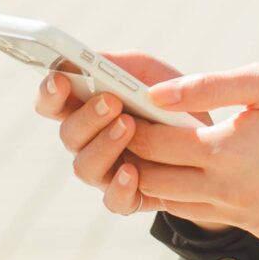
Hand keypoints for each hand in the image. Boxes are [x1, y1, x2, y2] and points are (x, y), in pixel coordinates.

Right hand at [32, 50, 226, 228]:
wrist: (209, 138)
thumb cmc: (171, 100)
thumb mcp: (149, 72)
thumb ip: (121, 64)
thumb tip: (92, 59)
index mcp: (87, 108)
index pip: (53, 103)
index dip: (49, 92)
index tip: (59, 79)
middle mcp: (89, 142)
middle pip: (68, 134)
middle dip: (87, 117)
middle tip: (111, 101)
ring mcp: (106, 171)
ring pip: (85, 167)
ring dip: (104, 145)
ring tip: (129, 126)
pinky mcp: (129, 196)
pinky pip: (114, 200)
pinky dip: (120, 187)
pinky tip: (133, 172)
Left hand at [120, 61, 258, 242]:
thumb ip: (208, 87)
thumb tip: (154, 93)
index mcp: (226, 152)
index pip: (154, 142)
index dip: (129, 122)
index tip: (116, 105)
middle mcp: (228, 193)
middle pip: (155, 180)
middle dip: (133, 155)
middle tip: (123, 129)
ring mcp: (244, 216)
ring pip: (177, 205)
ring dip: (159, 179)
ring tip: (153, 151)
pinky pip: (212, 214)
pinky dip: (195, 195)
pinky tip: (201, 171)